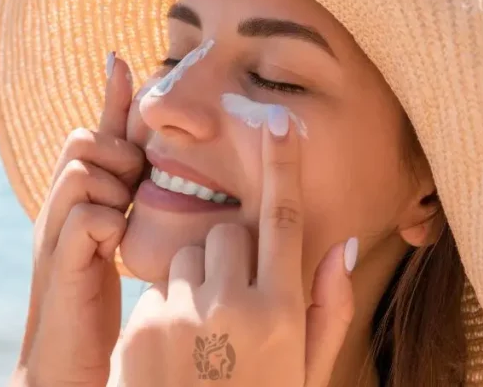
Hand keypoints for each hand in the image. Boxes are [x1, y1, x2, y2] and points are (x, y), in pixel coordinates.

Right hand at [14, 53, 143, 386]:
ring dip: (113, 185)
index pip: (93, 135)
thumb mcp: (117, 246)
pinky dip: (107, 223)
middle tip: (133, 187)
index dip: (109, 98)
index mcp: (76, 202)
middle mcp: (58, 209)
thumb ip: (128, 206)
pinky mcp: (60, 265)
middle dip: (116, 151)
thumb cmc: (97, 307)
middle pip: (82, 140)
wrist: (65, 366)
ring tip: (124, 217)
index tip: (122, 58)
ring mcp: (54, 234)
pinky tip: (116, 246)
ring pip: (82, 169)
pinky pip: (85, 215)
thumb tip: (150, 172)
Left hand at [118, 106, 356, 385]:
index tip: (277, 121)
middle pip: (226, 233)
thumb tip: (342, 244)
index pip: (283, 220)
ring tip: (201, 339)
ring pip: (187, 257)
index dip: (281, 165)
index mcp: (282, 314)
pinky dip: (167, 309)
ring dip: (195, 282)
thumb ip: (329, 309)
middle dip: (229, 255)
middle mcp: (233, 307)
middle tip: (231, 305)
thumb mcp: (306, 371)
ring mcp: (182, 316)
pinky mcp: (140, 327)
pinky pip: (157, 290)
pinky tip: (173, 356)